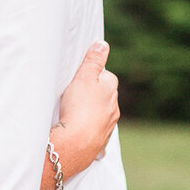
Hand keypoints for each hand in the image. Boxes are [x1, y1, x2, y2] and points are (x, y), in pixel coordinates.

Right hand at [55, 41, 119, 182]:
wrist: (75, 143)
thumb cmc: (79, 108)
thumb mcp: (84, 78)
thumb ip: (93, 61)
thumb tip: (103, 45)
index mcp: (110, 91)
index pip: (107, 77)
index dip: (96, 76)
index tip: (84, 77)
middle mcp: (113, 109)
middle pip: (105, 97)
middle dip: (95, 95)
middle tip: (77, 94)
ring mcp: (107, 127)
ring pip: (102, 116)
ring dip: (93, 114)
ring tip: (76, 113)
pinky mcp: (99, 143)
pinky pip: (96, 135)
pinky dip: (91, 133)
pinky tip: (81, 133)